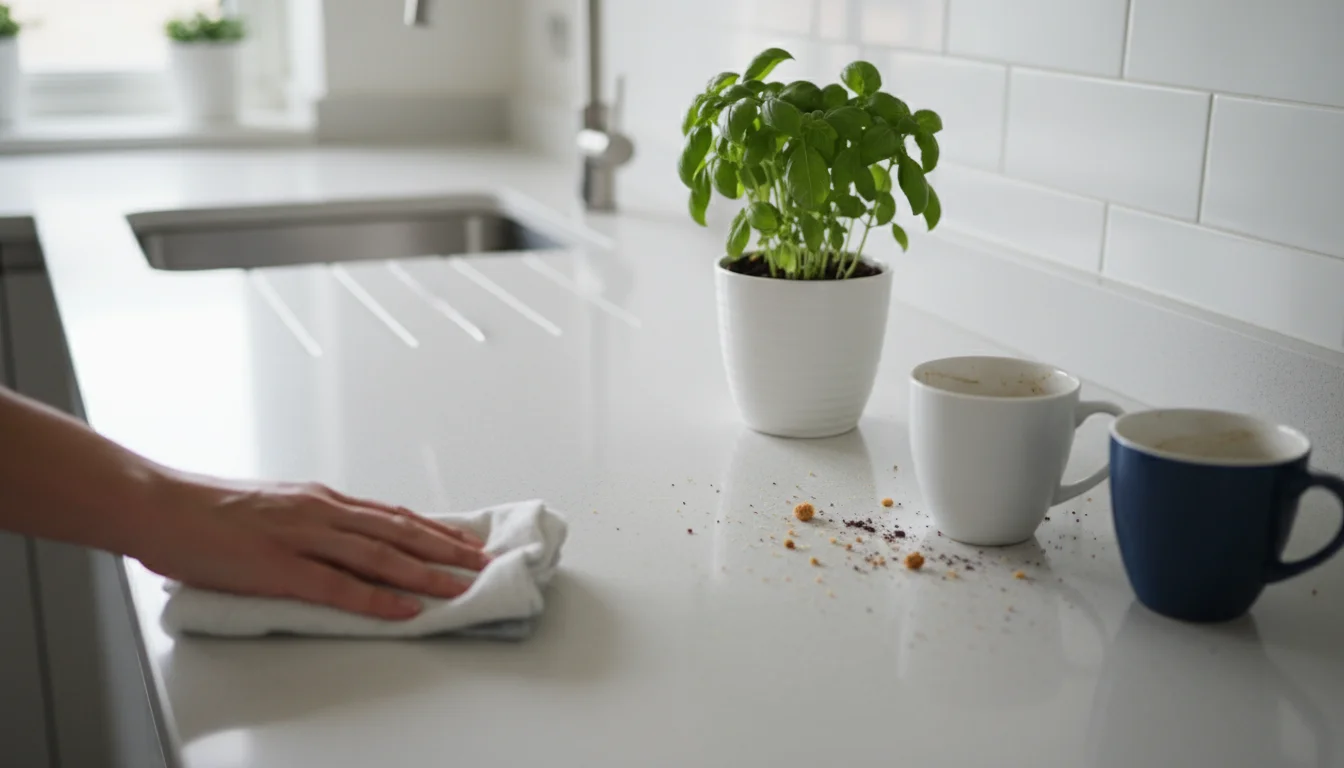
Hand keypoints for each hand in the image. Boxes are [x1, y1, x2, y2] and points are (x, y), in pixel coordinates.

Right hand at [131, 474, 489, 619]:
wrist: (159, 504)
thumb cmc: (207, 510)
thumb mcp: (271, 508)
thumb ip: (307, 523)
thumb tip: (339, 541)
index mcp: (318, 498)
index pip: (390, 514)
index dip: (432, 528)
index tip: (463, 540)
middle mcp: (320, 511)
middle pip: (398, 531)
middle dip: (445, 548)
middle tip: (482, 562)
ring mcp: (302, 537)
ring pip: (380, 555)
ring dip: (426, 572)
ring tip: (460, 586)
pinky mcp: (280, 566)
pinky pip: (339, 586)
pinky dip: (377, 598)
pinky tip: (404, 608)